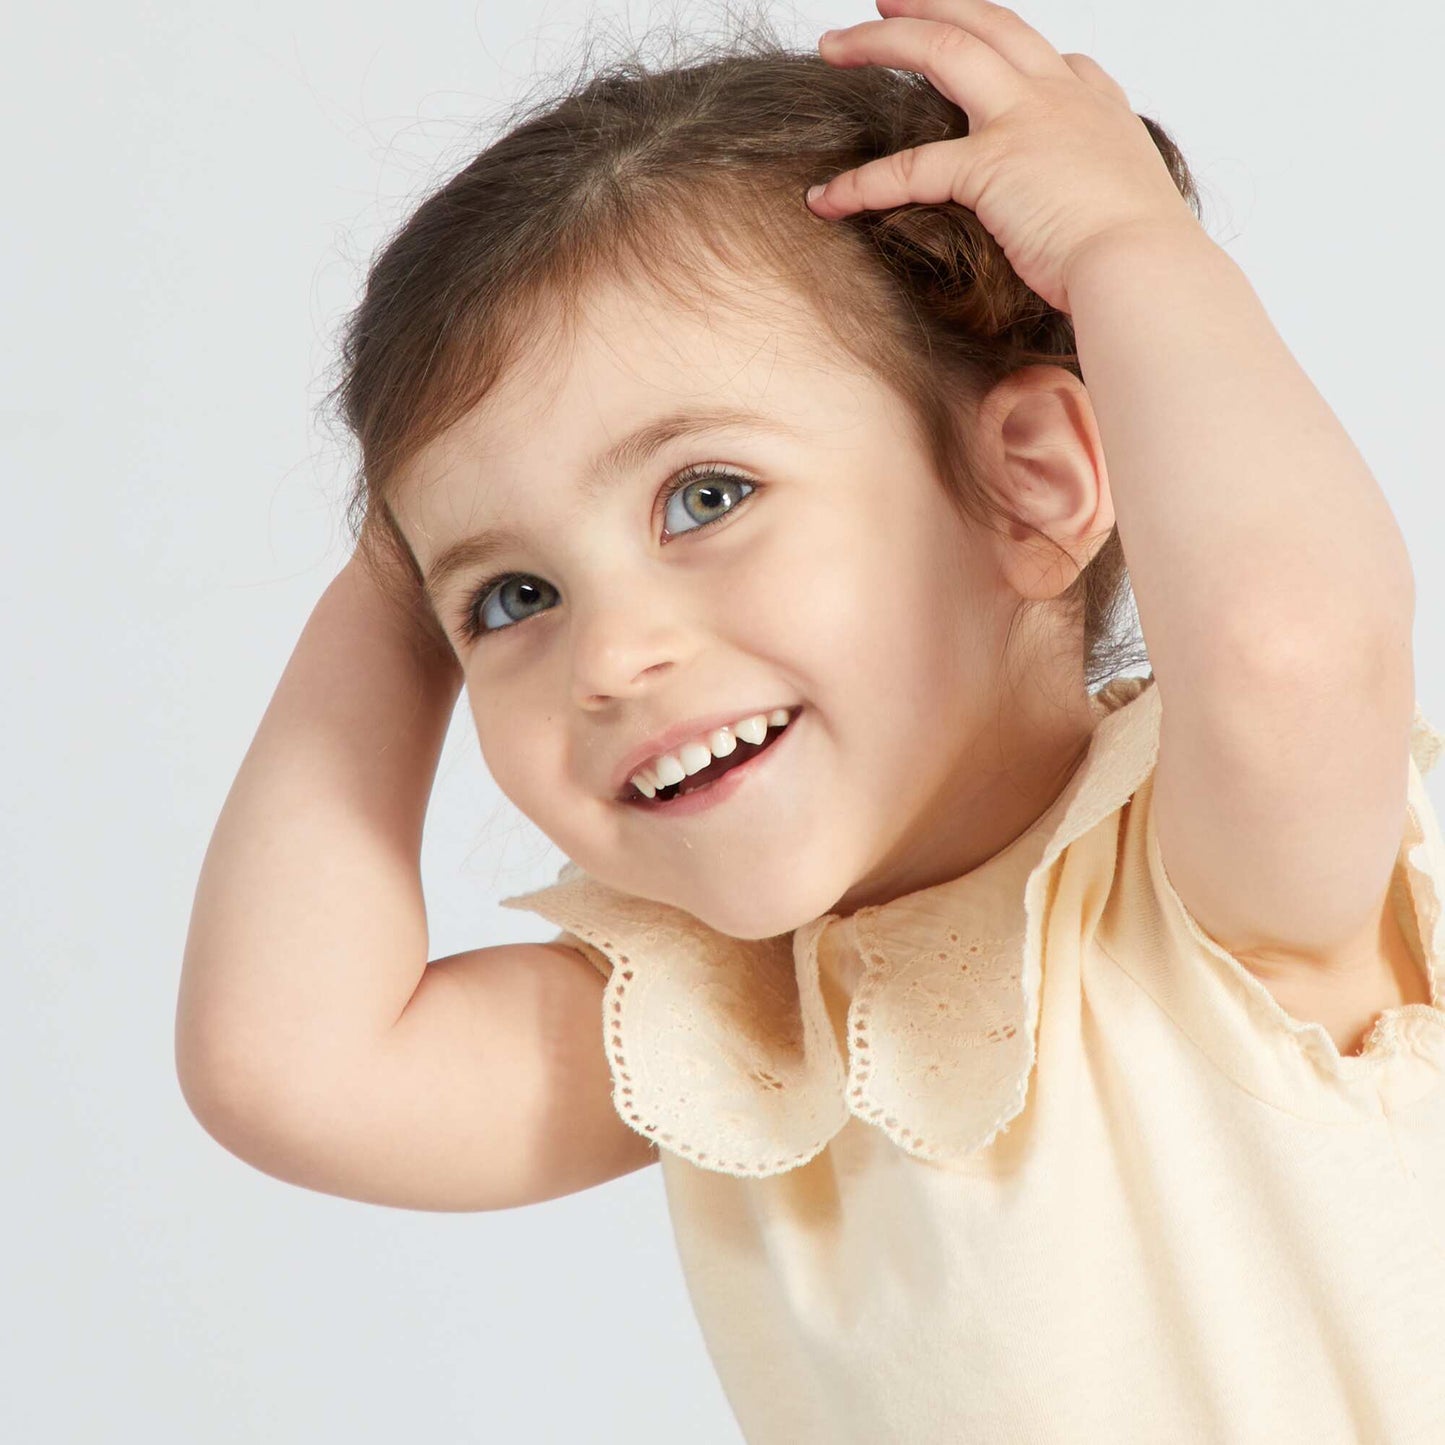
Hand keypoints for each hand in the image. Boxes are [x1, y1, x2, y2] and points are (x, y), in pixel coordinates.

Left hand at [807, 0, 1199, 314]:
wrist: (1146, 269)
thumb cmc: (1143, 262)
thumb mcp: (1132, 212)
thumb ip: (1100, 200)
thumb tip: (1088, 232)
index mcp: (1098, 109)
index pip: (1056, 59)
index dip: (1010, 45)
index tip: (984, 43)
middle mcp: (1060, 97)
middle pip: (986, 24)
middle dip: (931, 6)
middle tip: (885, 1)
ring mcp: (1025, 121)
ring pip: (941, 53)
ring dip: (879, 43)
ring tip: (832, 47)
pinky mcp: (990, 166)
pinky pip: (910, 168)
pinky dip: (861, 184)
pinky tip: (826, 200)